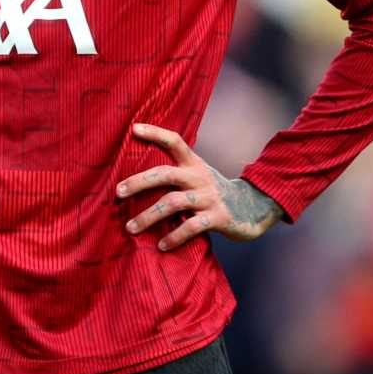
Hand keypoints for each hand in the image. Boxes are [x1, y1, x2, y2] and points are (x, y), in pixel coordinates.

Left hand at [115, 122, 281, 248]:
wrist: (254, 206)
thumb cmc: (214, 191)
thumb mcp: (198, 175)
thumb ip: (176, 173)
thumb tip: (137, 177)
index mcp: (194, 164)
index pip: (174, 141)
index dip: (155, 133)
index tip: (134, 128)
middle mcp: (199, 177)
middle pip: (164, 174)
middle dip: (139, 182)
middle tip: (118, 192)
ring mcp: (209, 197)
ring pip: (173, 203)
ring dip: (148, 216)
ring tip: (131, 228)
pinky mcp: (218, 218)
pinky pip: (191, 227)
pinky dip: (174, 236)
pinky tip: (161, 245)